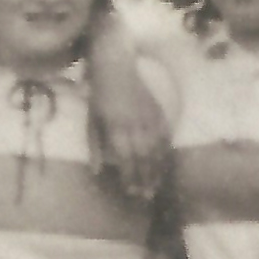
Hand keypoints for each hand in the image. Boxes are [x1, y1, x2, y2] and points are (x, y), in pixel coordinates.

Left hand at [85, 11, 170, 200]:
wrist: (115, 63)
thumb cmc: (98, 93)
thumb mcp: (91, 119)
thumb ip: (95, 146)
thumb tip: (97, 171)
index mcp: (116, 128)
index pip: (126, 159)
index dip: (130, 177)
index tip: (131, 191)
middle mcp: (135, 125)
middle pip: (144, 158)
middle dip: (145, 178)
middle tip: (146, 196)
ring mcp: (149, 117)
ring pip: (157, 149)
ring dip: (157, 168)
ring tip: (157, 185)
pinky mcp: (158, 110)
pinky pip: (165, 135)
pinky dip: (166, 151)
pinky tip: (165, 162)